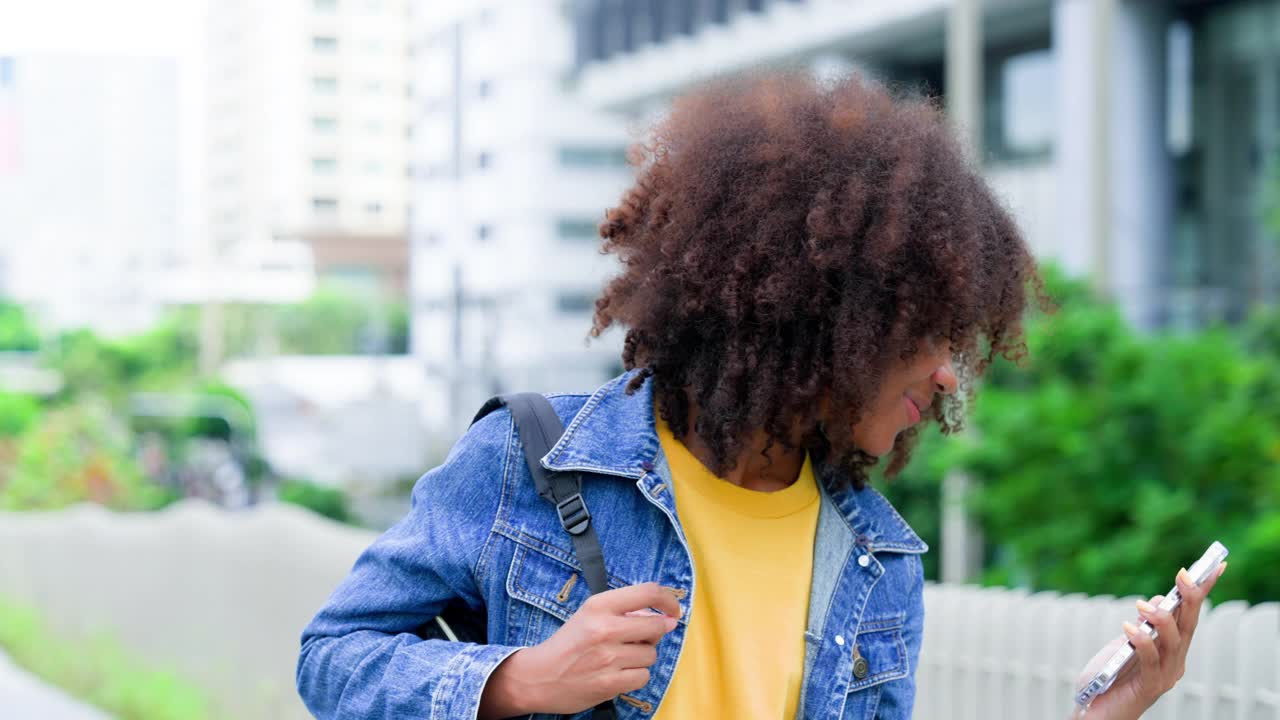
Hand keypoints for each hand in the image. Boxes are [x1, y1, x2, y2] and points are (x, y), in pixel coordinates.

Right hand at [478, 582, 680, 717]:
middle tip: (641, 638)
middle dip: (655, 633)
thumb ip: (625, 612)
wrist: (538, 677)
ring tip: (620, 658)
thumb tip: (666, 618)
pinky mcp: (609, 683)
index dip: (668, 600)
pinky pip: (643, 676)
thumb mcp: (590, 616)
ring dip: (642, 657)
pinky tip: (618, 673)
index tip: (673, 609)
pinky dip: (635, 676)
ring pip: (651, 655)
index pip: (647, 592)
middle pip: (656, 626)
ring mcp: (608, 657)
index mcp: (599, 605)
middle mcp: (605, 628)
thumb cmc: (568, 645)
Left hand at [1070, 562, 1225, 719]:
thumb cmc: (1109, 674)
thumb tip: (1155, 601)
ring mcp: (1165, 675)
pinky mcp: (1150, 687)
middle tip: (1184, 574)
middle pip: (1189, 626)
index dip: (1203, 591)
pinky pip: (1151, 661)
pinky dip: (1142, 641)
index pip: (1190, 615)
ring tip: (1142, 605)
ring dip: (1162, 620)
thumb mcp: (1125, 642)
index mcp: (1171, 648)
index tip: (1214, 565)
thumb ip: (1142, 624)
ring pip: (1174, 642)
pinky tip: (1128, 628)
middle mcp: (1175, 661)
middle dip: (1190, 598)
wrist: (1094, 709)